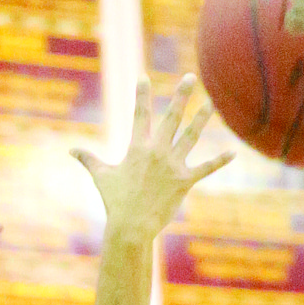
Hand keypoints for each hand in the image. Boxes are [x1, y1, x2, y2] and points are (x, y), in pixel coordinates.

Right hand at [73, 77, 231, 238]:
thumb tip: (71, 150)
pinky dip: (219, 161)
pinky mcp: (184, 182)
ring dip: (203, 119)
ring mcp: (172, 165)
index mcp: (138, 147)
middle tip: (191, 78)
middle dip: (182, 95)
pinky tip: (233, 153)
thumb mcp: (101, 177)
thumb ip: (89, 159)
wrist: (131, 227)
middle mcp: (157, 151)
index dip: (142, 94)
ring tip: (212, 104)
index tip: (145, 77)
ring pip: (191, 136)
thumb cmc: (115, 202)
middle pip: (172, 117)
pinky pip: (205, 168)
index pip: (140, 114)